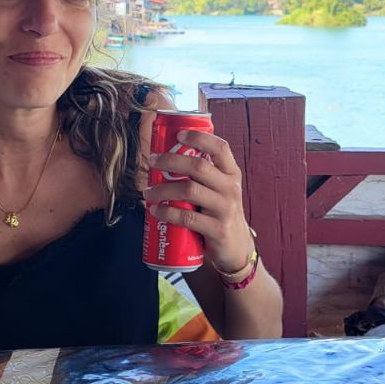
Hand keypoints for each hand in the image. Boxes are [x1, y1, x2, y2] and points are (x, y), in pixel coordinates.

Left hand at [143, 129, 253, 274]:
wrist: (236, 248)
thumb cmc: (220, 214)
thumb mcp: (220, 190)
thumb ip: (204, 175)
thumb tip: (168, 157)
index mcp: (232, 174)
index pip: (221, 148)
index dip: (199, 138)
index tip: (178, 135)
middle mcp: (231, 189)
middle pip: (199, 166)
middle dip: (171, 160)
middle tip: (152, 161)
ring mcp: (225, 209)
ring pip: (189, 190)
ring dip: (163, 189)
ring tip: (147, 192)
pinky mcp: (217, 229)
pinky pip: (187, 217)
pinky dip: (167, 212)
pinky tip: (155, 211)